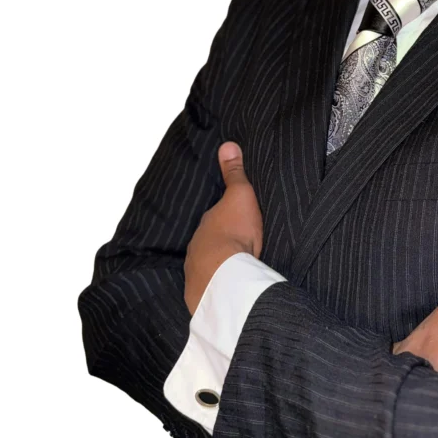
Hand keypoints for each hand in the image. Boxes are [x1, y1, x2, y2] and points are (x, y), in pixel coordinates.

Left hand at [183, 142, 263, 315]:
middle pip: (210, 242)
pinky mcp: (204, 293)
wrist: (224, 276)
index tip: (237, 222)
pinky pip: (213, 285)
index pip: (215, 218)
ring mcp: (197, 272)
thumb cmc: (234, 233)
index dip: (226, 218)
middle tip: (239, 245)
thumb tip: (226, 144)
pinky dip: (221, 283)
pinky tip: (230, 286)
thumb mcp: (240, 196)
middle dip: (222, 242)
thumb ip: (235, 173)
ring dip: (220, 264)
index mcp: (207, 224)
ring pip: (209, 264)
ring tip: (236, 268)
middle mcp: (197, 247)